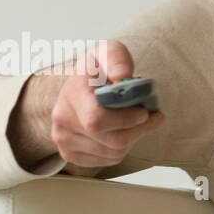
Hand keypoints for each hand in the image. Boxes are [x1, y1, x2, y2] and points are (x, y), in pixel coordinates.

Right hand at [48, 40, 165, 168]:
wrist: (78, 87)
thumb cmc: (96, 70)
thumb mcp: (108, 52)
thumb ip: (117, 58)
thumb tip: (122, 75)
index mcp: (71, 93)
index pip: (97, 120)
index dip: (126, 120)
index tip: (143, 111)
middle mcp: (62, 119)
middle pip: (112, 141)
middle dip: (139, 131)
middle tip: (151, 117)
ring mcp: (63, 139)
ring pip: (113, 154)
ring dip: (133, 139)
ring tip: (136, 122)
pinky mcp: (69, 154)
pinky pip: (107, 161)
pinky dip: (121, 149)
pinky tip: (121, 132)